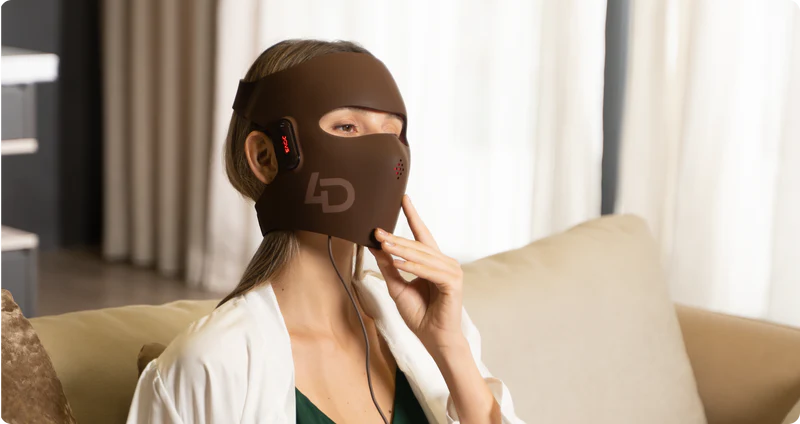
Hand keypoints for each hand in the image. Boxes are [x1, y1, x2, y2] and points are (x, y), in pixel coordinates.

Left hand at [369, 195, 464, 350]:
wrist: (434, 339)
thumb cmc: (420, 315)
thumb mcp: (398, 288)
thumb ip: (389, 267)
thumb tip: (376, 247)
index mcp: (433, 262)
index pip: (421, 234)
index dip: (412, 215)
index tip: (403, 198)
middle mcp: (445, 262)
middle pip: (417, 245)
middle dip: (396, 238)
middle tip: (377, 231)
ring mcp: (451, 272)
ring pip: (422, 256)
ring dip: (402, 250)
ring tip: (383, 244)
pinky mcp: (453, 283)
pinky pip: (429, 271)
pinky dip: (413, 267)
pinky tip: (398, 263)